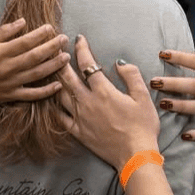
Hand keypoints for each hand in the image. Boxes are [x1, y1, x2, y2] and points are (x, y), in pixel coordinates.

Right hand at [0, 20, 68, 107]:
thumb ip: (3, 32)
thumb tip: (23, 22)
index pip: (24, 42)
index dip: (39, 34)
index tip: (50, 27)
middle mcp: (7, 68)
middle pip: (34, 57)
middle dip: (52, 47)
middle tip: (64, 39)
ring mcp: (11, 83)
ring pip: (37, 74)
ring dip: (53, 66)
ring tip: (66, 57)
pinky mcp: (12, 95)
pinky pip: (32, 94)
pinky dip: (46, 91)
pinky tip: (58, 85)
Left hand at [57, 35, 159, 170]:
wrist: (135, 155)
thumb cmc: (142, 126)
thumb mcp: (143, 97)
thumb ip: (131, 76)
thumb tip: (119, 63)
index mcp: (103, 91)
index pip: (87, 64)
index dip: (81, 48)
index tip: (78, 39)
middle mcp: (87, 102)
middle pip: (67, 77)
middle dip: (60, 61)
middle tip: (56, 49)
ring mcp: (80, 118)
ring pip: (60, 96)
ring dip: (55, 81)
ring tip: (52, 71)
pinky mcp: (78, 132)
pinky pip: (60, 117)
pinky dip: (54, 106)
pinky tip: (51, 100)